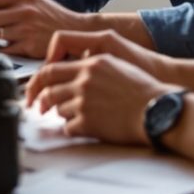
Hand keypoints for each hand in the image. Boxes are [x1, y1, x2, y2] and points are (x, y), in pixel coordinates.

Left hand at [28, 53, 170, 147]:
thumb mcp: (116, 64)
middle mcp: (84, 81)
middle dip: (40, 99)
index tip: (35, 88)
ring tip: (77, 116)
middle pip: (48, 89)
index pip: (51, 69)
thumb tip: (71, 73)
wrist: (158, 110)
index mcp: (91, 64)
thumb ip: (90, 65)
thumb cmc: (143, 90)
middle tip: (39, 107)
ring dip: (63, 114)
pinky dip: (73, 129)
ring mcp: (84, 102)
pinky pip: (68, 127)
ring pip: (58, 109)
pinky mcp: (87, 122)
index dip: (38, 80)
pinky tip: (86, 127)